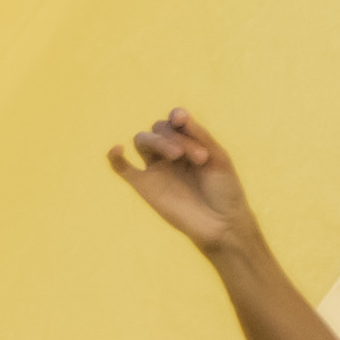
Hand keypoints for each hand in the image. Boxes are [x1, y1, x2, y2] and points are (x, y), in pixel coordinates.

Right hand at [104, 107, 261, 256]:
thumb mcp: (218, 158)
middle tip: (200, 158)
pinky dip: (115, 157)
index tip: (182, 120)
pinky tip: (117, 149)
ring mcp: (156, 168)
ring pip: (142, 140)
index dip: (177, 117)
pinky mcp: (144, 186)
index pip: (176, 121)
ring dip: (157, 141)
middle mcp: (170, 152)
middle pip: (159, 129)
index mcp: (189, 142)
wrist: (222, 224)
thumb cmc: (224, 190)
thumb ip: (198, 136)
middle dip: (176, 137)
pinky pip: (122, 168)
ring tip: (177, 155)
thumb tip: (177, 114)